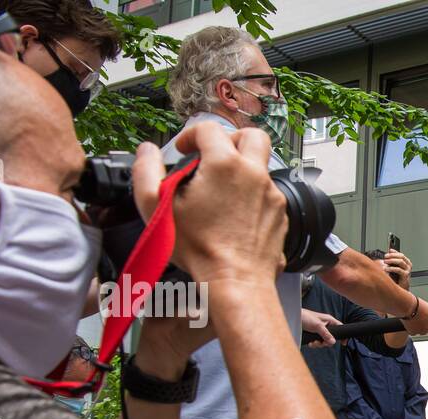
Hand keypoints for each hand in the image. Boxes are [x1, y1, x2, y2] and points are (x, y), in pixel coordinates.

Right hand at [131, 122, 286, 285]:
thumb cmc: (200, 249)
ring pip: (262, 166)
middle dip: (231, 139)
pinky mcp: (281, 215)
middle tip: (214, 156)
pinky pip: (268, 193)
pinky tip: (236, 213)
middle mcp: (254, 174)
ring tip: (221, 189)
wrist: (236, 282)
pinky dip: (253, 194)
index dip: (191, 134)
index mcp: (224, 164)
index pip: (209, 128)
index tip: (184, 150)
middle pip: (251, 136)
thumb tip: (147, 151)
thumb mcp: (157, 207)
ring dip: (242, 169)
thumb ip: (146, 172)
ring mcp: (272, 195)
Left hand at [300, 309, 341, 346]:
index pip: (340, 327)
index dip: (342, 335)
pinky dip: (314, 344)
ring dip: (319, 344)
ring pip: (324, 341)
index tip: (343, 343)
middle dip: (326, 342)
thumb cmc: (305, 316)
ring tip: (314, 342)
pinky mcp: (313, 334)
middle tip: (322, 342)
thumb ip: (326, 334)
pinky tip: (310, 343)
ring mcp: (319, 331)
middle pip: (331, 338)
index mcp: (329, 320)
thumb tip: (333, 342)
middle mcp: (325, 326)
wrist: (292, 318)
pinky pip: (317, 342)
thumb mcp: (317, 326)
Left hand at [383, 250, 412, 289]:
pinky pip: (398, 270)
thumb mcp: (394, 268)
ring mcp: (408, 270)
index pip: (401, 254)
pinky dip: (391, 268)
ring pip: (400, 262)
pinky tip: (386, 269)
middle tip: (385, 256)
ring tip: (385, 261)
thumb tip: (385, 256)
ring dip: (392, 260)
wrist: (400, 289)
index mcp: (406, 263)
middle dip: (392, 255)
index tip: (389, 251)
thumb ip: (391, 262)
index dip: (395, 252)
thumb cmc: (397, 279)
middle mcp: (408, 265)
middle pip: (401, 256)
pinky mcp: (406, 276)